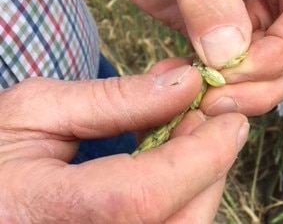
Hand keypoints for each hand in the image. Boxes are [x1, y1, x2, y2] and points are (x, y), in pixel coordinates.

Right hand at [0, 59, 248, 222]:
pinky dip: (185, 196)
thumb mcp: (40, 108)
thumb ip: (116, 98)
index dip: (200, 155)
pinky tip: (174, 163)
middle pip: (178, 222)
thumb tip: (186, 83)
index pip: (143, 196)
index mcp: (44, 213)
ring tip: (191, 135)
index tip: (231, 118)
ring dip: (202, 180)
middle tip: (213, 120)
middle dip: (210, 167)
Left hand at [92, 0, 282, 114]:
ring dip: (241, 92)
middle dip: (263, 83)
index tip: (234, 70)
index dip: (280, 53)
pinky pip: (242, 73)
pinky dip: (218, 87)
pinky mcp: (240, 34)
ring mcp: (268, 13)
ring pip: (276, 72)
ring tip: (199, 95)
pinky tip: (188, 84)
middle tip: (217, 99)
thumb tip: (229, 55)